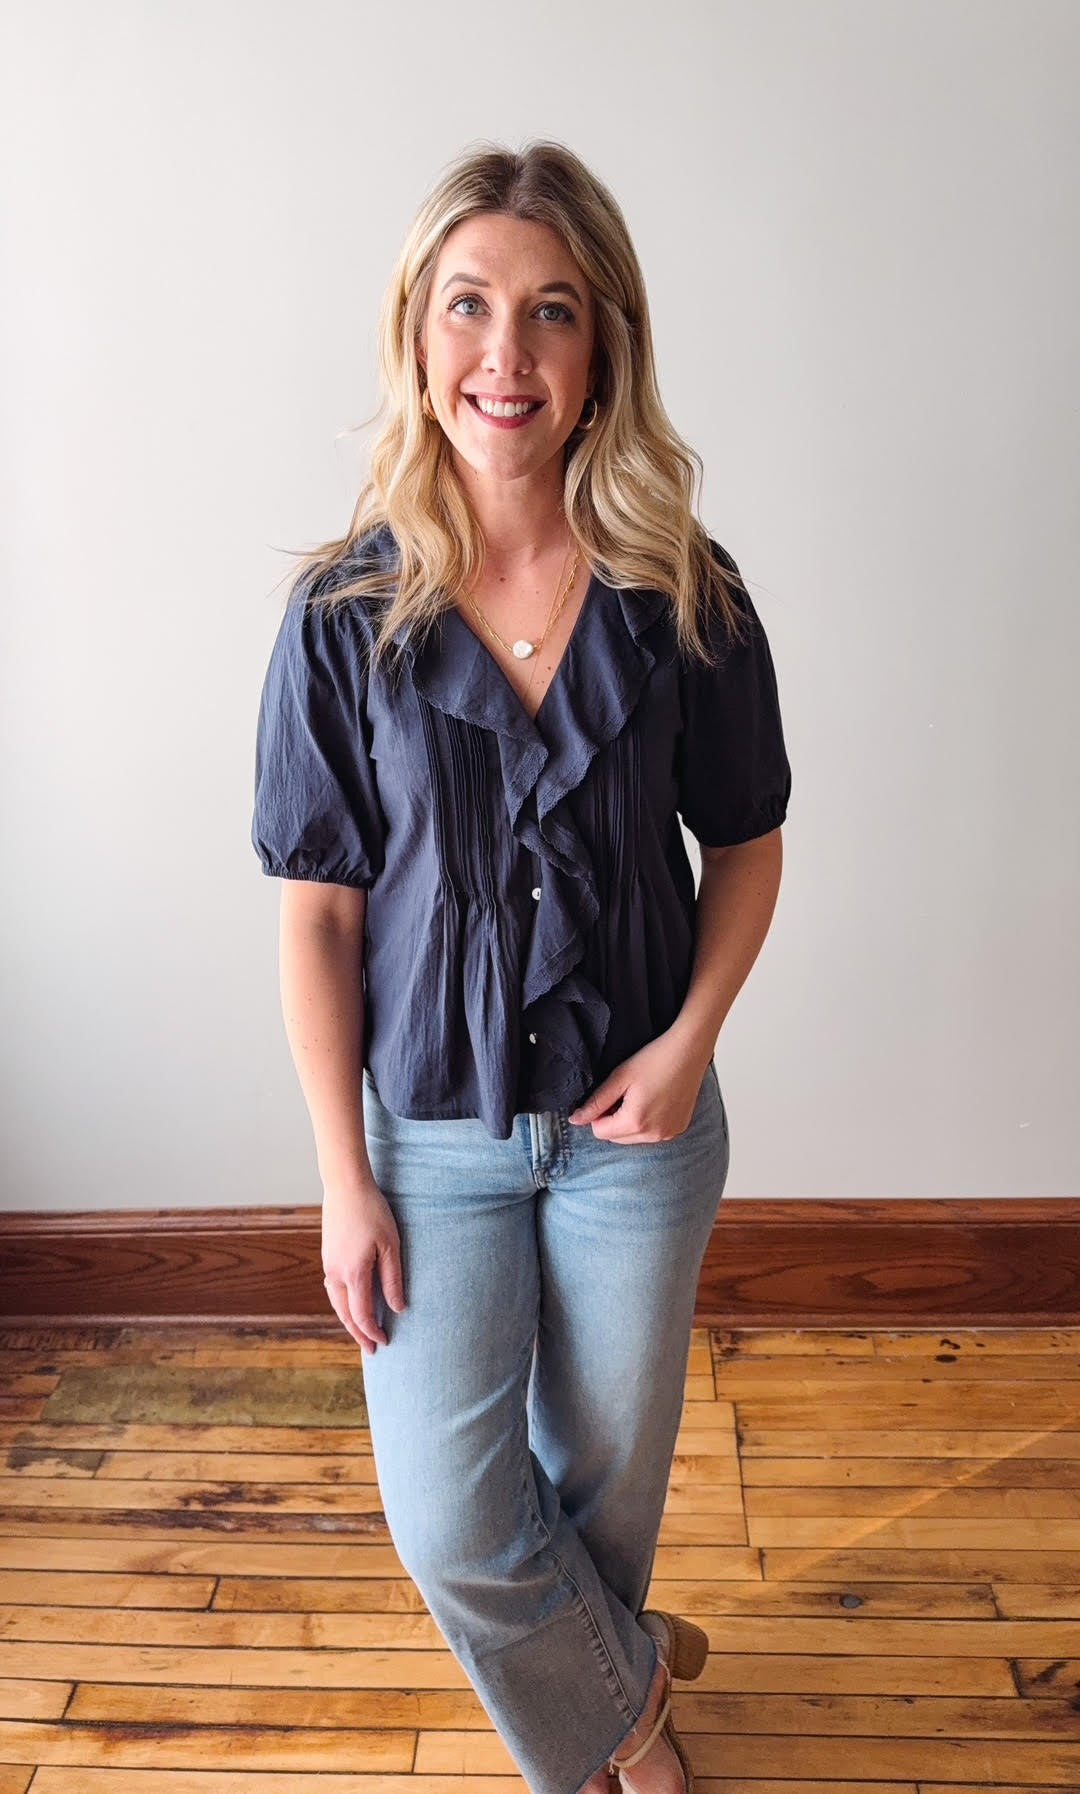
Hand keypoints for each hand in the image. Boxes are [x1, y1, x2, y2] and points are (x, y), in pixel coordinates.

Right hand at [321, 1182, 405, 1355]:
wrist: (346, 1186)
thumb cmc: (373, 1211)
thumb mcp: (391, 1245)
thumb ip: (393, 1280)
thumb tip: (397, 1309)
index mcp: (353, 1273)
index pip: (361, 1315)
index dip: (372, 1332)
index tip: (384, 1343)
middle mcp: (336, 1273)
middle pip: (345, 1314)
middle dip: (358, 1333)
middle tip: (371, 1349)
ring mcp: (328, 1264)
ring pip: (336, 1302)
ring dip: (348, 1320)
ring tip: (361, 1331)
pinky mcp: (327, 1255)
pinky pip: (333, 1288)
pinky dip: (342, 1303)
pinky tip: (350, 1303)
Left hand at [567, 1030, 712, 1142]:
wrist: (689, 1051)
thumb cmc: (654, 1059)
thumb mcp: (620, 1077)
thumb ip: (596, 1102)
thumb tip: (575, 1120)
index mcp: (635, 1121)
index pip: (600, 1132)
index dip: (598, 1114)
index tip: (610, 1094)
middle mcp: (653, 1134)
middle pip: (616, 1138)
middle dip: (613, 1121)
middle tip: (624, 1094)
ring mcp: (669, 1134)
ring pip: (634, 1138)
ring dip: (630, 1123)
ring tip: (640, 1096)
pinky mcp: (679, 1129)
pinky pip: (653, 1134)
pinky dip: (648, 1123)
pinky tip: (655, 1101)